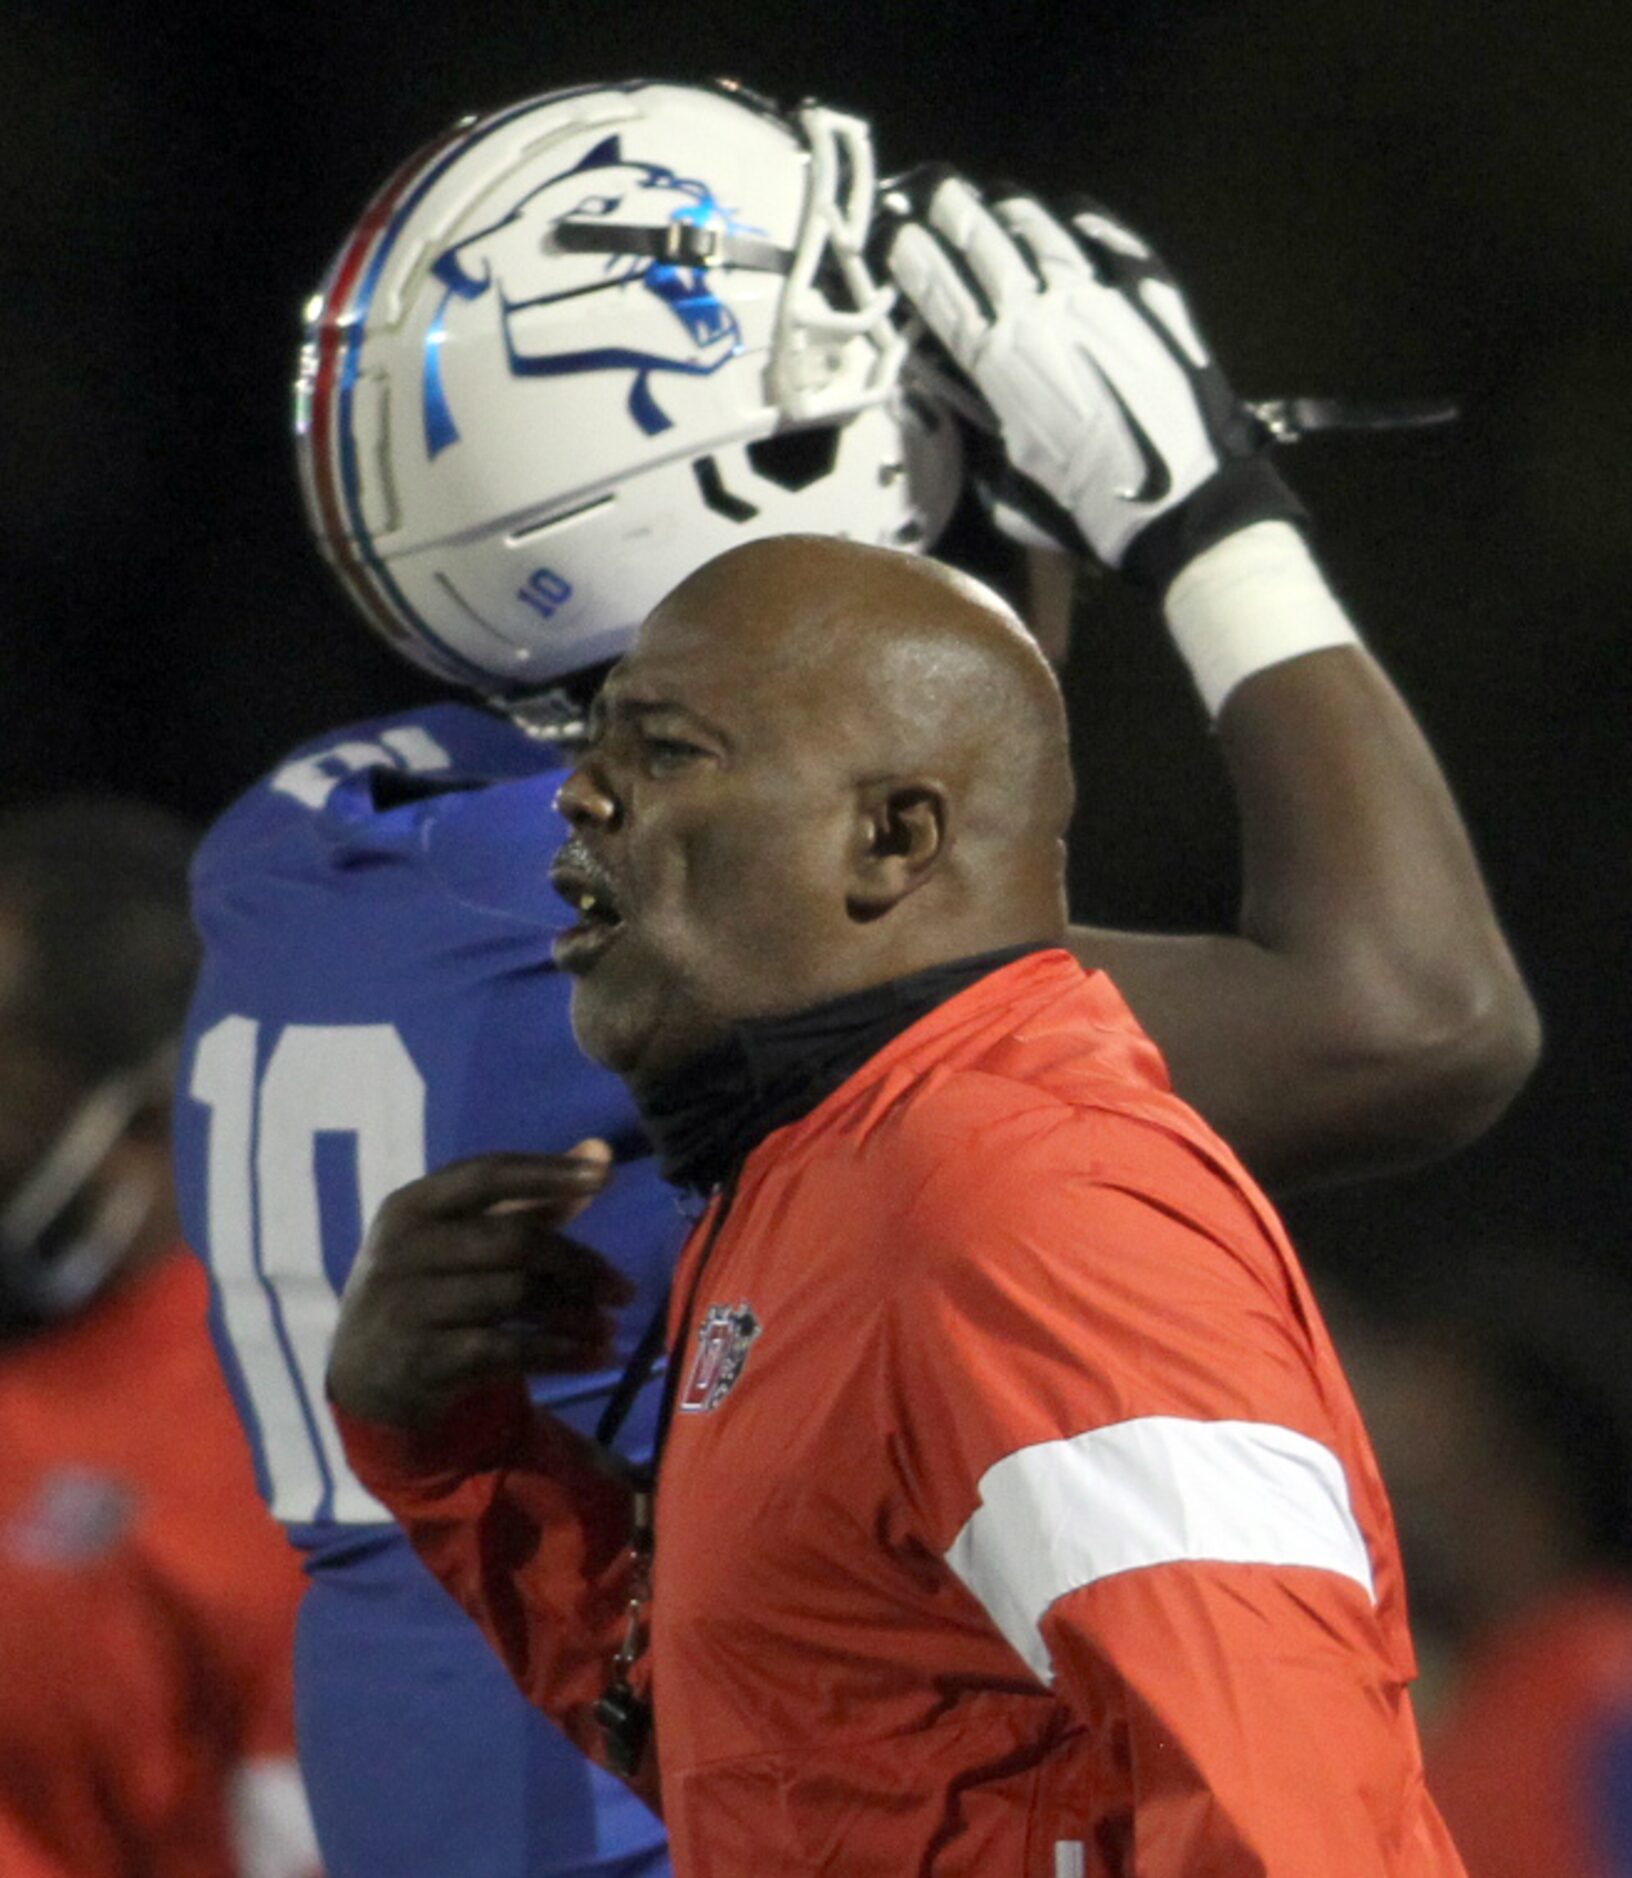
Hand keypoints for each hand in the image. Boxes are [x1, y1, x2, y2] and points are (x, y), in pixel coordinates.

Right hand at [327, 1144, 632, 1429]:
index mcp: (411, 1206)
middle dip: (579, 1263)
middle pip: (514, 1239)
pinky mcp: (423, 1359)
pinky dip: (561, 1353)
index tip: (606, 1176)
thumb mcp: (459, 1239)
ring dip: (576, 1313)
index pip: (487, 1173)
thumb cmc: (428, 1289)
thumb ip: (530, 1200)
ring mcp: (408, 1305)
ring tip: (610, 1328)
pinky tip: (594, 1357)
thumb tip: (602, 1151)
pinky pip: (508, 1349)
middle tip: (624, 1289)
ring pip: (515, 1295)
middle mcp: (403, 1249)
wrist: (364, 1376)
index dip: (548, 1171)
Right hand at [883, 173, 1296, 582]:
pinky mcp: (1153, 294)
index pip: (943, 291)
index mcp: (1002, 361)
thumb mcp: (1015, 491)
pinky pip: (1110, 239)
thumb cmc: (1095, 512)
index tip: (894, 233)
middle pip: (987, 241)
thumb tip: (974, 425)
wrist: (1188, 504)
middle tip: (933, 190)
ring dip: (1012, 210)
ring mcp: (1103, 293)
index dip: (913, 257)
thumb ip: (986, 447)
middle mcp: (1045, 311)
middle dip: (953, 211)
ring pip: (1045, 229)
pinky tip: (1072, 215)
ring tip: (995, 200)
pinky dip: (1084, 222)